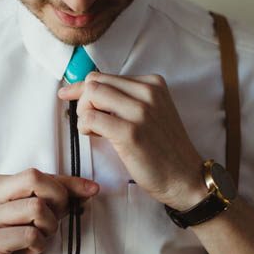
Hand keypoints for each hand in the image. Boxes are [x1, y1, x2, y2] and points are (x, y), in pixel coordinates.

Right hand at [0, 168, 98, 253]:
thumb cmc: (9, 248)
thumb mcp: (32, 220)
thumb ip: (54, 202)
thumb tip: (88, 188)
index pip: (38, 174)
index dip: (68, 182)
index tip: (92, 190)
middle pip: (35, 179)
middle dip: (57, 200)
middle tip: (52, 224)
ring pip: (36, 208)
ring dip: (48, 228)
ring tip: (37, 240)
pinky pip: (31, 235)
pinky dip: (38, 246)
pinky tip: (27, 252)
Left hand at [58, 73, 204, 208]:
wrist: (186, 178)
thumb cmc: (165, 150)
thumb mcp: (153, 113)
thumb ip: (128, 100)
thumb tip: (90, 93)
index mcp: (153, 84)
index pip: (106, 75)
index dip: (83, 87)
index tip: (68, 94)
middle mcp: (148, 92)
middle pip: (95, 81)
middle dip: (82, 100)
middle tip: (87, 120)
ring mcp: (140, 111)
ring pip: (91, 95)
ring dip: (83, 113)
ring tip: (94, 130)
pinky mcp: (131, 133)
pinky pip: (91, 118)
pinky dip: (85, 127)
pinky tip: (96, 136)